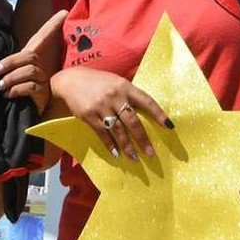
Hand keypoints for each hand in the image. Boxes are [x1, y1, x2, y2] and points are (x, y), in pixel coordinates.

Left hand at [0, 10, 67, 110]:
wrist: (24, 121)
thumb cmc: (15, 97)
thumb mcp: (12, 79)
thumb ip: (10, 69)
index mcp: (36, 61)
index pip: (43, 39)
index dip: (52, 26)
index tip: (64, 12)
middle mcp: (43, 70)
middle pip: (30, 56)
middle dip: (11, 62)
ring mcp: (45, 82)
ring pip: (30, 70)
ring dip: (11, 78)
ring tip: (0, 86)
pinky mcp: (45, 96)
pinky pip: (31, 87)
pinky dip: (17, 89)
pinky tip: (8, 95)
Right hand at [50, 66, 171, 160]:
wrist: (70, 81)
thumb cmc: (98, 82)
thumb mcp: (115, 82)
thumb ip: (128, 95)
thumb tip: (145, 113)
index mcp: (125, 86)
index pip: (146, 101)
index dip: (159, 114)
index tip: (169, 127)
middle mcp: (114, 96)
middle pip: (133, 121)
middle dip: (143, 139)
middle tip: (151, 153)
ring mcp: (101, 106)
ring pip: (118, 130)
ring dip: (127, 146)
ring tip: (135, 158)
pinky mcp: (89, 115)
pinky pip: (102, 133)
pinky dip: (110, 145)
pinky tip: (116, 154)